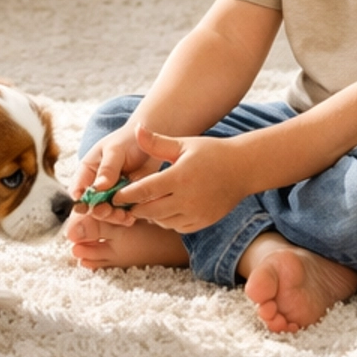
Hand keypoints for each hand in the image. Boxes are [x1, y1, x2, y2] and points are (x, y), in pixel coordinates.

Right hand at [70, 120, 162, 223]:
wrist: (150, 143)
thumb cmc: (128, 140)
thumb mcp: (116, 150)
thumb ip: (107, 168)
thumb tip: (98, 187)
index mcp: (88, 170)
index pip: (77, 188)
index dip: (79, 200)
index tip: (84, 207)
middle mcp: (97, 185)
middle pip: (91, 205)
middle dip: (98, 211)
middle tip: (107, 211)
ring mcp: (111, 194)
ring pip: (107, 211)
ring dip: (112, 216)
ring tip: (123, 216)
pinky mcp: (126, 200)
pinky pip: (122, 212)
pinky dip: (125, 217)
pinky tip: (130, 217)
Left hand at [108, 124, 247, 234]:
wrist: (242, 169)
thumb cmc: (210, 153)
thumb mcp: (183, 144)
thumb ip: (157, 142)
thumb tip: (136, 129)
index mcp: (179, 177)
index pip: (145, 190)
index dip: (127, 195)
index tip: (114, 195)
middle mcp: (187, 198)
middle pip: (150, 211)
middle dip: (135, 208)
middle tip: (124, 203)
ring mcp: (196, 213)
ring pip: (162, 221)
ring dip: (151, 214)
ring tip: (144, 204)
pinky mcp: (202, 222)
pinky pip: (177, 227)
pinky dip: (167, 220)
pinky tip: (164, 209)